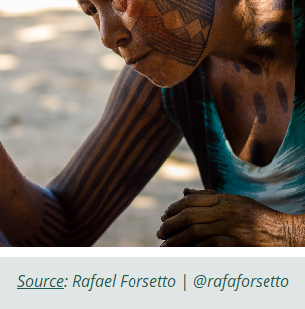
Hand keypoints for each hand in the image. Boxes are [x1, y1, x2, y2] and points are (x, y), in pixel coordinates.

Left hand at [157, 188, 294, 245]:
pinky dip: (194, 250)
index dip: (174, 209)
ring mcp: (233, 228)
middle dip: (171, 225)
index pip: (191, 201)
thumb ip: (210, 197)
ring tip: (166, 247)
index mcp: (225, 199)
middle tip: (160, 233)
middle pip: (190, 216)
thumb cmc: (259, 217)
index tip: (163, 217)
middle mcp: (227, 211)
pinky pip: (209, 247)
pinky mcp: (238, 245)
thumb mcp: (235, 201)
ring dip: (177, 240)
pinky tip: (184, 254)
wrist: (287, 234)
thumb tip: (184, 192)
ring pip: (196, 232)